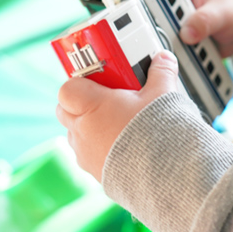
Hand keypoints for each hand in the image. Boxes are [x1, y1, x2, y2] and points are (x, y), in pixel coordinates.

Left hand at [56, 50, 182, 181]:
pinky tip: (126, 145)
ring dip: (90, 126)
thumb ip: (161, 72)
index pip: (67, 88)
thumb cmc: (159, 132)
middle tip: (108, 98)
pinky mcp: (95, 173)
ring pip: (75, 134)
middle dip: (82, 102)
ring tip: (119, 124)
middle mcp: (82, 131)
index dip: (81, 82)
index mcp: (92, 106)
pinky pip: (88, 155)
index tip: (99, 80)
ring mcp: (86, 154)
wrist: (167, 173)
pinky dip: (101, 148)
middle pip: (65, 110)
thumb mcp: (164, 94)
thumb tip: (164, 58)